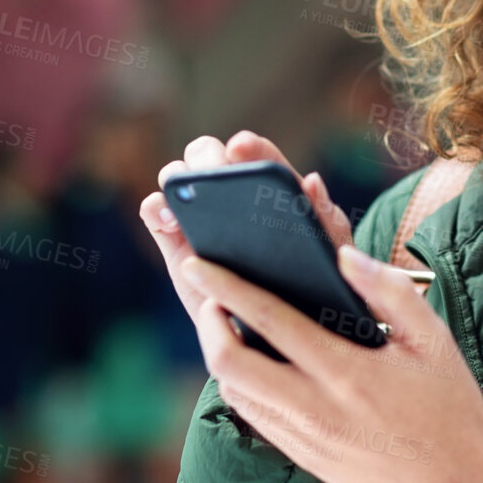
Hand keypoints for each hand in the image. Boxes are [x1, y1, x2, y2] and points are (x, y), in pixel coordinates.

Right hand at [137, 129, 355, 330]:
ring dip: (178, 176)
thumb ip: (325, 220)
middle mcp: (230, 192)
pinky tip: (168, 219)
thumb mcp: (328, 252)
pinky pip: (155, 212)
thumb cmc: (312, 284)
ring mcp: (199, 215)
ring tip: (186, 192)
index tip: (242, 148)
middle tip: (214, 171)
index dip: (250, 147)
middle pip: (210, 154)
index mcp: (272, 187)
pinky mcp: (173, 241)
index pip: (259, 154)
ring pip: (178, 176)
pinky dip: (156, 207)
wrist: (277, 335)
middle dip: (209, 156)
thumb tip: (312, 182)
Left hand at [178, 243, 482, 482]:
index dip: (226, 288)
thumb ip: (388, 289)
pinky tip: (254, 364)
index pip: (270, 319)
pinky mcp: (304, 457)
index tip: (199, 263)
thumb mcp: (433, 339)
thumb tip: (342, 253)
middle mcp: (316, 408)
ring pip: (234, 393)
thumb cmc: (450, 404)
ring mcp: (305, 438)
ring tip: (226, 325)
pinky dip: (241, 385)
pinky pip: (254, 417)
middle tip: (209, 295)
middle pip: (230, 363)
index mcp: (347, 371)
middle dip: (207, 322)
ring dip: (219, 354)